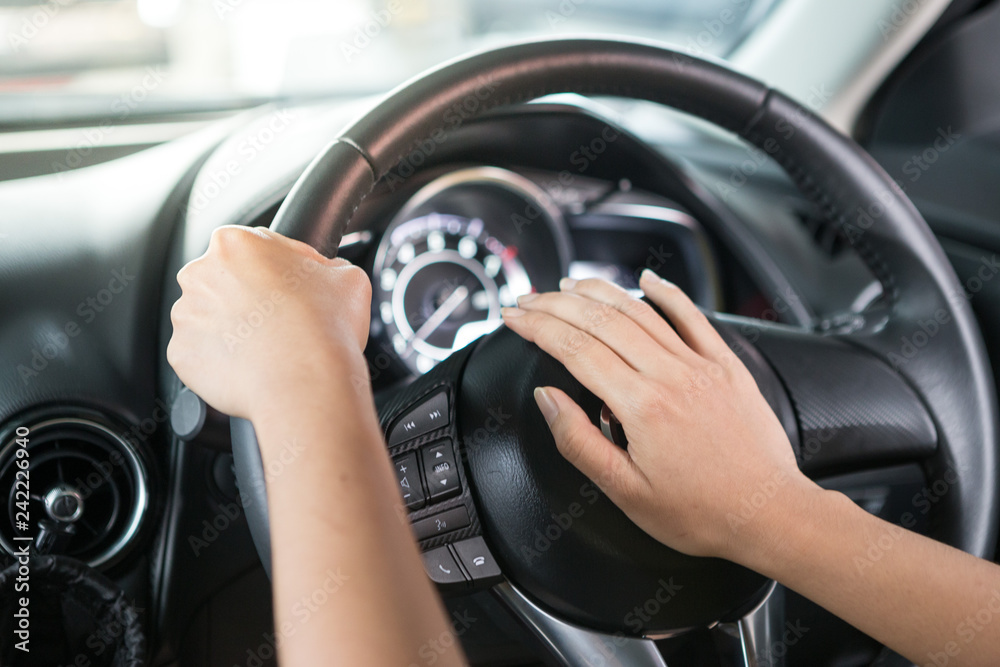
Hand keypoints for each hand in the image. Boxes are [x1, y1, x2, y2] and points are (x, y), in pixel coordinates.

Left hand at [167, 226, 371, 419]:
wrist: (305, 383)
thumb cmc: (325, 327)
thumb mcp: (348, 278)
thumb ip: (326, 266)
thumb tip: (324, 272)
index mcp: (235, 242)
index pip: (257, 249)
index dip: (280, 271)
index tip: (292, 291)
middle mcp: (199, 273)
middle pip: (225, 281)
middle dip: (248, 299)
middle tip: (281, 322)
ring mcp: (185, 316)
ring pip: (210, 319)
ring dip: (233, 330)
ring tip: (267, 349)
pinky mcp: (182, 355)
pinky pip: (202, 355)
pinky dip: (222, 362)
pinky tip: (251, 367)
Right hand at [500, 270, 809, 559]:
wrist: (770, 514)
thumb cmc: (701, 512)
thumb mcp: (626, 492)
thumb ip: (579, 442)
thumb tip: (548, 399)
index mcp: (642, 407)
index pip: (575, 350)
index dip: (537, 327)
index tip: (513, 317)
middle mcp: (670, 375)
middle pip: (601, 321)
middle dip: (556, 304)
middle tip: (528, 298)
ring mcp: (701, 365)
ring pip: (641, 311)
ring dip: (599, 291)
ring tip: (568, 284)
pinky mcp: (726, 365)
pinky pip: (692, 316)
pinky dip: (667, 293)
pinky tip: (646, 279)